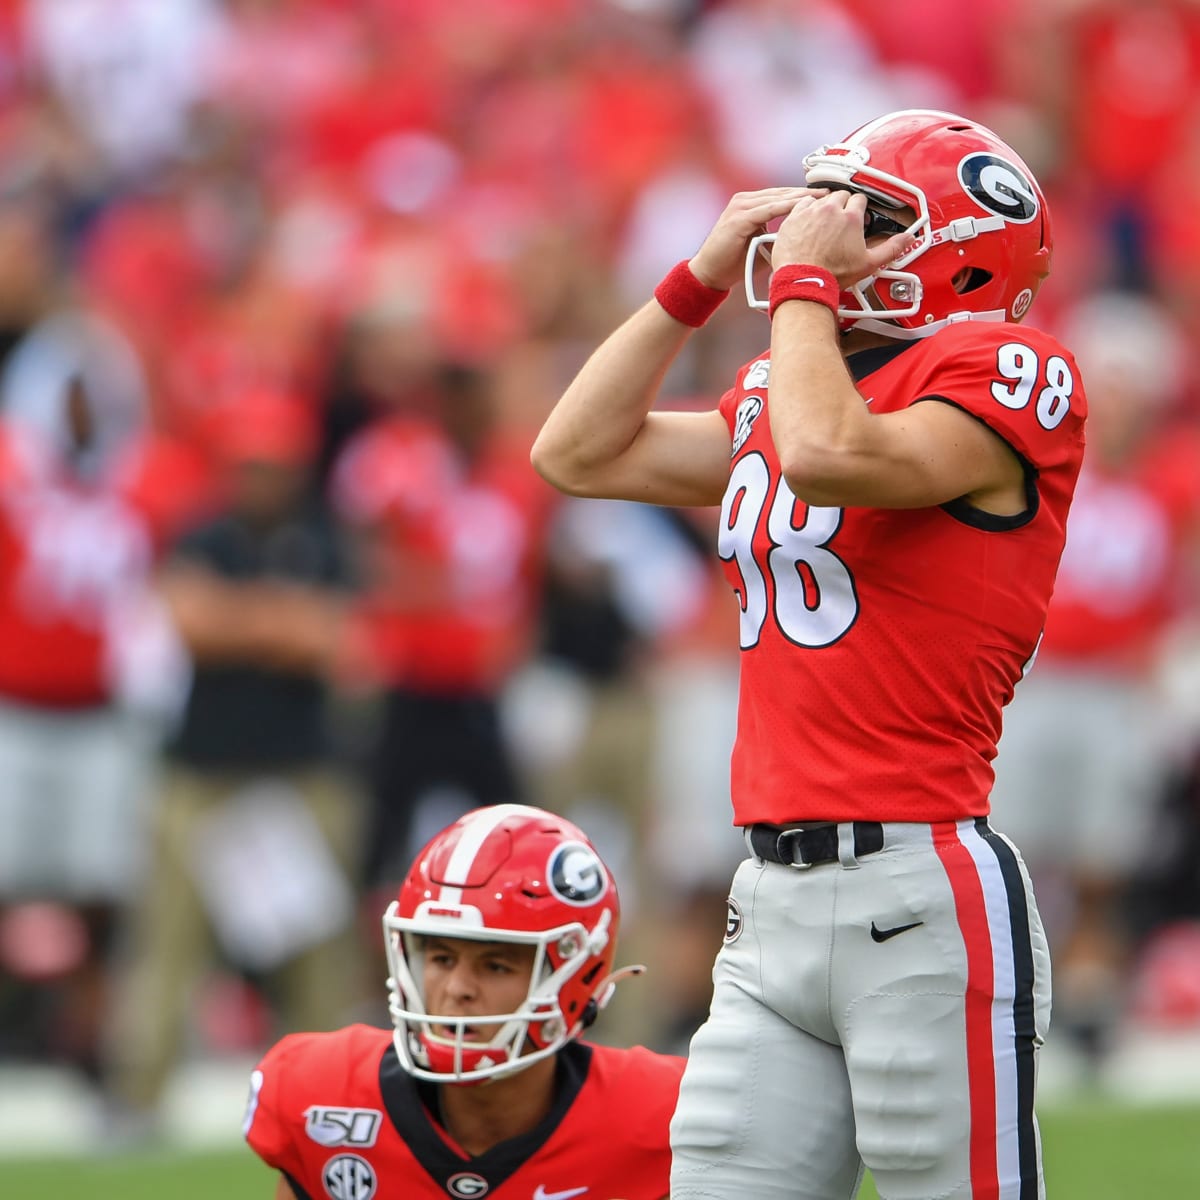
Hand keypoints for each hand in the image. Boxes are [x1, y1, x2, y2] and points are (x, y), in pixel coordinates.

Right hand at [688, 187, 823, 291]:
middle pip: (781, 193)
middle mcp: (744, 201)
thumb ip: (779, 238)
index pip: (781, 195)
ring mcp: (740, 207)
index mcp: (750, 205)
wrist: (710, 273)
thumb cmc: (733, 262)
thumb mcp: (761, 246)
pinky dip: (785, 208)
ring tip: (821, 198)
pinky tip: (802, 207)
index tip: (825, 198)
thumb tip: (803, 240)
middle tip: (830, 193)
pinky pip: (767, 209)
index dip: (803, 196)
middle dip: (806, 193)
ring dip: (800, 198)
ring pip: (776, 198)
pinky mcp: (738, 218)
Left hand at [771, 190, 911, 288]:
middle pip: (842, 196)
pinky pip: (803, 203)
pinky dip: (807, 209)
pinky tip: (809, 222)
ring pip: (822, 198)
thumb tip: (907, 240)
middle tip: (841, 222)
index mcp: (851, 217)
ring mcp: (811, 211)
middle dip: (844, 206)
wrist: (803, 280)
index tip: (857, 217)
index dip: (860, 208)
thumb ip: (891, 248)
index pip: (860, 199)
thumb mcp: (868, 263)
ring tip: (825, 223)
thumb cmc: (831, 274)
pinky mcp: (794, 216)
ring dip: (826, 206)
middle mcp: (831, 209)